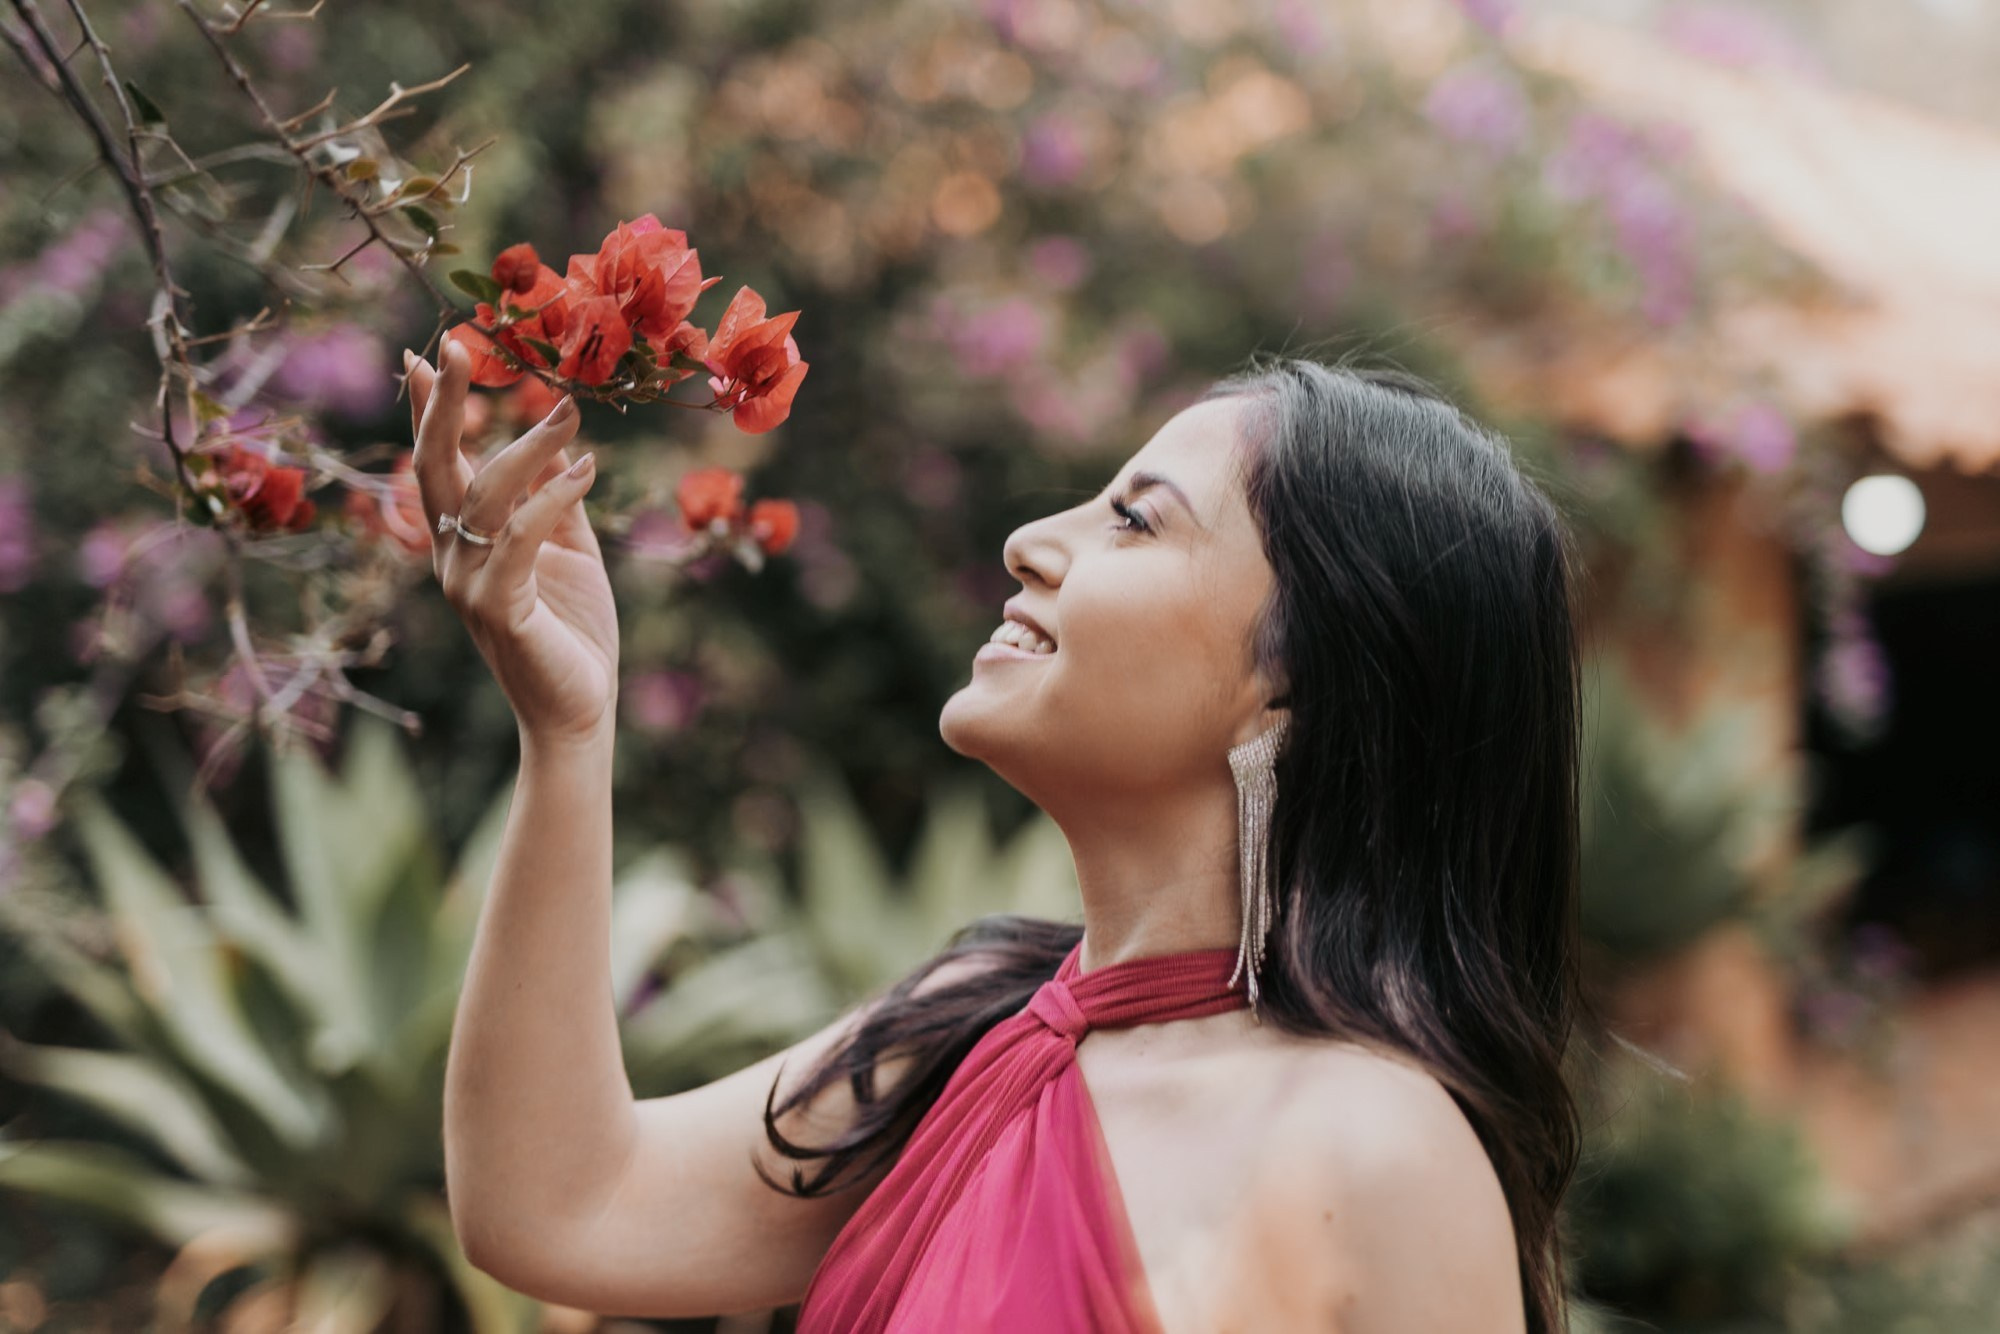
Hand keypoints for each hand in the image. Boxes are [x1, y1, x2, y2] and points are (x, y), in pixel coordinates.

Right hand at [406, 342, 618, 747]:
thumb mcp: (570, 551)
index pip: (441, 462)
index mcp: (465, 538)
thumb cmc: (574, 632)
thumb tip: (561, 445)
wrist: (580, 710)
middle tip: (459, 346)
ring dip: (527, 445)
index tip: (427, 354)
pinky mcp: (497, 607)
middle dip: (446, 404)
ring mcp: (468, 582)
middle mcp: (453, 555)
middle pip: (437, 466)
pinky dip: (553, 498)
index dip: (432, 409)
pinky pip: (520, 536)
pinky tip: (588, 469)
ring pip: (484, 493)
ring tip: (571, 411)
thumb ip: (556, 501)